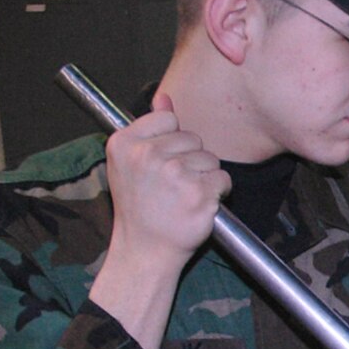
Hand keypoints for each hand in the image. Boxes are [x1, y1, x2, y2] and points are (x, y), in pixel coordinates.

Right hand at [91, 92, 230, 348]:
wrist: (145, 250)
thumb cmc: (140, 206)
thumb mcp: (131, 163)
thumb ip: (149, 128)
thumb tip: (165, 98)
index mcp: (125, 143)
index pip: (169, 118)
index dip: (173, 139)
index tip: (163, 160)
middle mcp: (147, 155)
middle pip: (193, 138)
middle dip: (191, 160)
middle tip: (173, 185)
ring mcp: (174, 174)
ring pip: (210, 158)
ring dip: (205, 177)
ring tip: (183, 196)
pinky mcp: (198, 194)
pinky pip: (223, 179)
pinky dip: (218, 193)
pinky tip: (198, 205)